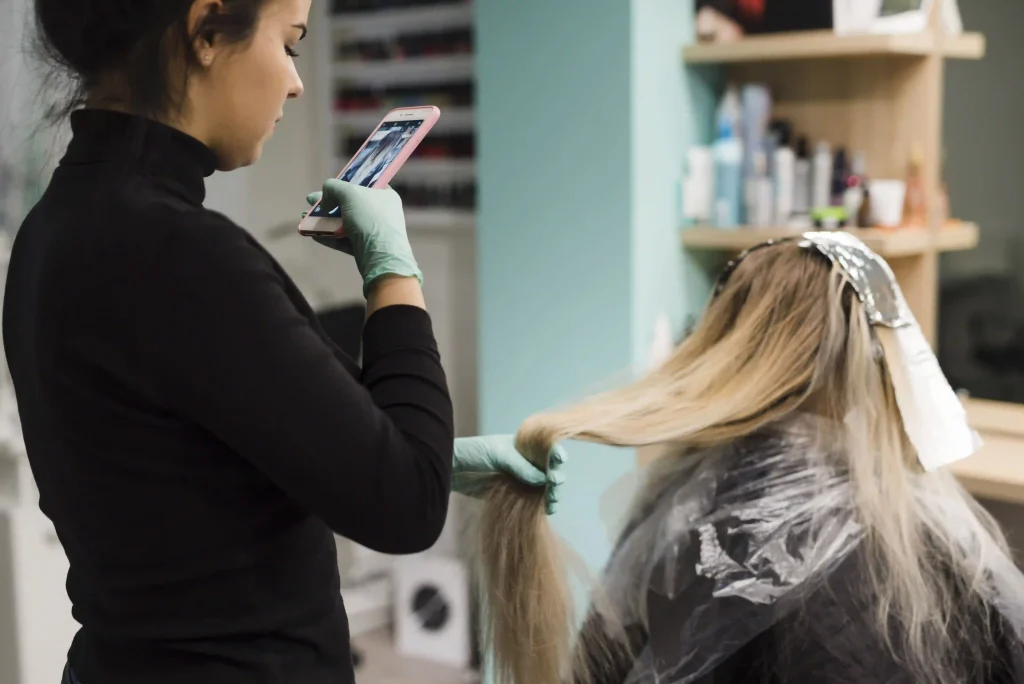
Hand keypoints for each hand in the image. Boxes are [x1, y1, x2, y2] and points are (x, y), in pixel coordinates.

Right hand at [304, 180, 421, 296]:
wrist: (381, 257)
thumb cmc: (370, 218)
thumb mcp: (349, 193)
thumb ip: (333, 187)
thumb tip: (325, 199)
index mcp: (384, 195)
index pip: (364, 184)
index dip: (346, 183)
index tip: (330, 186)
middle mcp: (380, 212)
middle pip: (350, 204)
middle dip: (327, 202)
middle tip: (309, 200)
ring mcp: (373, 232)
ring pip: (344, 223)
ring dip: (324, 219)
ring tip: (304, 217)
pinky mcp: (364, 249)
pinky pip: (343, 239)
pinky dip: (328, 235)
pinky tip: (311, 233)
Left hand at [452, 435, 566, 514]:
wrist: (451, 469)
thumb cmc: (473, 453)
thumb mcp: (498, 454)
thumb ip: (520, 466)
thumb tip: (543, 480)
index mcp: (523, 446)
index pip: (545, 448)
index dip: (555, 453)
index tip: (559, 460)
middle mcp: (525, 462)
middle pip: (548, 470)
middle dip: (555, 477)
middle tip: (555, 484)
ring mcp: (519, 479)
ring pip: (543, 487)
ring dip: (551, 493)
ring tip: (553, 501)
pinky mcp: (512, 494)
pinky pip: (531, 500)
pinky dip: (541, 505)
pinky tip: (548, 509)